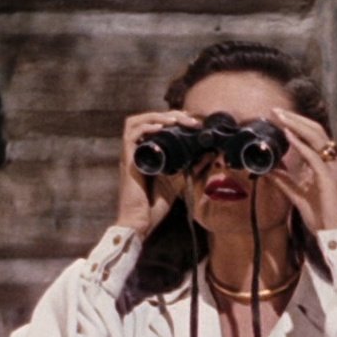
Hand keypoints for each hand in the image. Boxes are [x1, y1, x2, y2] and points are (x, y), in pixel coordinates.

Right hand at [113, 111, 194, 236]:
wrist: (140, 221)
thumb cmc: (154, 206)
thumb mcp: (178, 182)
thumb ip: (190, 169)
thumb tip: (208, 155)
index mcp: (148, 153)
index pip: (157, 126)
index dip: (174, 119)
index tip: (194, 122)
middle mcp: (138, 150)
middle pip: (148, 119)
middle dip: (170, 115)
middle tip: (190, 119)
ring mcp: (131, 154)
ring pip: (136, 122)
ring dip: (157, 117)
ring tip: (176, 120)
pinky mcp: (127, 160)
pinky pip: (131, 135)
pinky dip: (146, 127)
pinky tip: (161, 128)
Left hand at [265, 107, 336, 232]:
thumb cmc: (322, 217)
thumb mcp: (297, 195)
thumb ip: (284, 181)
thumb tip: (267, 170)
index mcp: (327, 165)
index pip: (314, 136)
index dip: (297, 124)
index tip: (279, 118)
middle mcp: (333, 163)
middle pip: (316, 130)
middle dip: (295, 118)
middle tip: (275, 111)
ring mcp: (333, 169)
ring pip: (317, 137)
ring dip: (297, 125)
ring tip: (280, 117)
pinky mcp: (329, 178)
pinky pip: (314, 156)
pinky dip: (300, 144)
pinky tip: (288, 137)